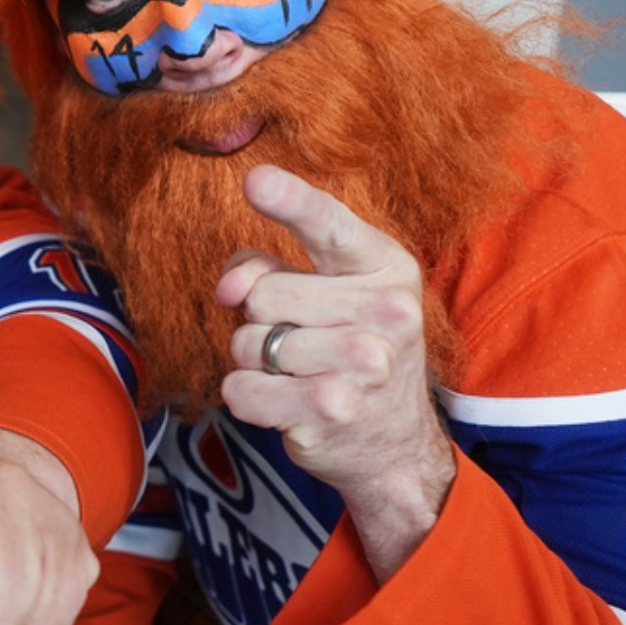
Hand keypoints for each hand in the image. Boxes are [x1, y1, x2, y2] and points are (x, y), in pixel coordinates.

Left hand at [215, 164, 454, 581]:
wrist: (397, 444)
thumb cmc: (351, 351)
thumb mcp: (330, 294)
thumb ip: (270, 270)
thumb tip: (228, 288)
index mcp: (385, 267)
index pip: (329, 225)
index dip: (290, 201)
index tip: (255, 180)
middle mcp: (385, 312)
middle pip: (262, 294)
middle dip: (261, 320)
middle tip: (301, 341)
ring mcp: (363, 364)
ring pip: (248, 343)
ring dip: (256, 363)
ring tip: (300, 375)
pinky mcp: (331, 409)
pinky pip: (241, 389)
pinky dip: (248, 399)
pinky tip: (287, 406)